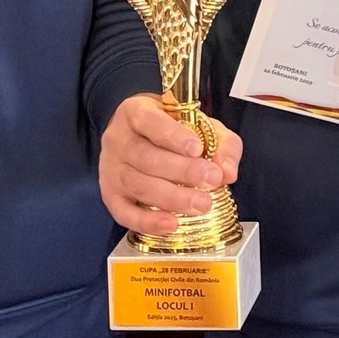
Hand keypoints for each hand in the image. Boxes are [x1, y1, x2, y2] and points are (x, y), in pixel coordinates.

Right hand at [98, 93, 242, 237]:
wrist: (136, 134)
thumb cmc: (169, 128)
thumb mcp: (198, 123)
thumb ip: (220, 142)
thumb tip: (228, 171)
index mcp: (136, 113)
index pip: (150, 121)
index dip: (173, 136)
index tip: (197, 148)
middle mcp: (118, 140)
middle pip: (146, 157)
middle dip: (182, 171)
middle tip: (211, 180)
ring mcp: (111, 169)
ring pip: (138, 185)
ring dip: (171, 198)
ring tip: (200, 204)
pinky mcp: (110, 195)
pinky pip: (124, 212)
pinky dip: (147, 221)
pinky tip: (171, 224)